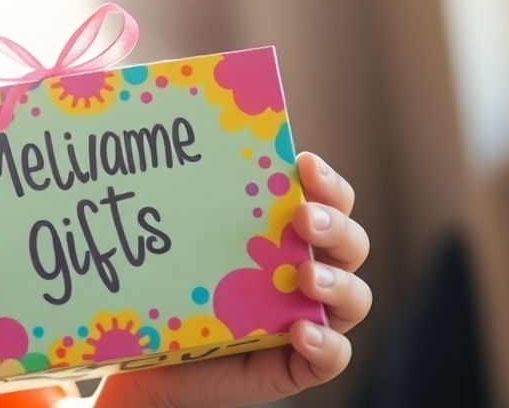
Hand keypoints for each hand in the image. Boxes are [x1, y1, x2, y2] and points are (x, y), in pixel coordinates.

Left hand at [93, 152, 371, 407]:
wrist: (153, 364)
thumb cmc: (173, 295)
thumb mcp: (184, 247)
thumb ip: (191, 208)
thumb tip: (170, 144)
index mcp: (290, 238)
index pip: (330, 201)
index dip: (327, 182)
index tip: (302, 164)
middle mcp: (309, 274)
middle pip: (351, 244)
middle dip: (335, 226)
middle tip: (303, 218)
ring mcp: (311, 319)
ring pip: (355, 297)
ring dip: (337, 282)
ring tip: (305, 275)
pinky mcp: (301, 364)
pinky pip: (333, 357)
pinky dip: (326, 344)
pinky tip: (302, 332)